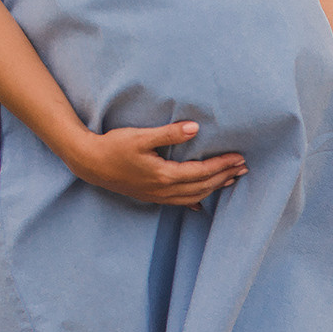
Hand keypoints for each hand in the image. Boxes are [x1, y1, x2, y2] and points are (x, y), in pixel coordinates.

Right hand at [63, 121, 245, 206]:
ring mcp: (157, 196)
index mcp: (164, 175)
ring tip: (231, 179)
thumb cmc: (113, 146)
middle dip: (224, 177)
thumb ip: (169, 134)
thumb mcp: (141, 136)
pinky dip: (195, 200)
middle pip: (203, 186)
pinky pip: (179, 202)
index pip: (202, 172)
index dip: (222, 165)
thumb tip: (195, 128)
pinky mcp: (151, 197)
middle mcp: (164, 190)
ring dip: (214, 188)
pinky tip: (201, 203)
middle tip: (243, 168)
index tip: (239, 158)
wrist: (89, 164)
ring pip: (194, 196)